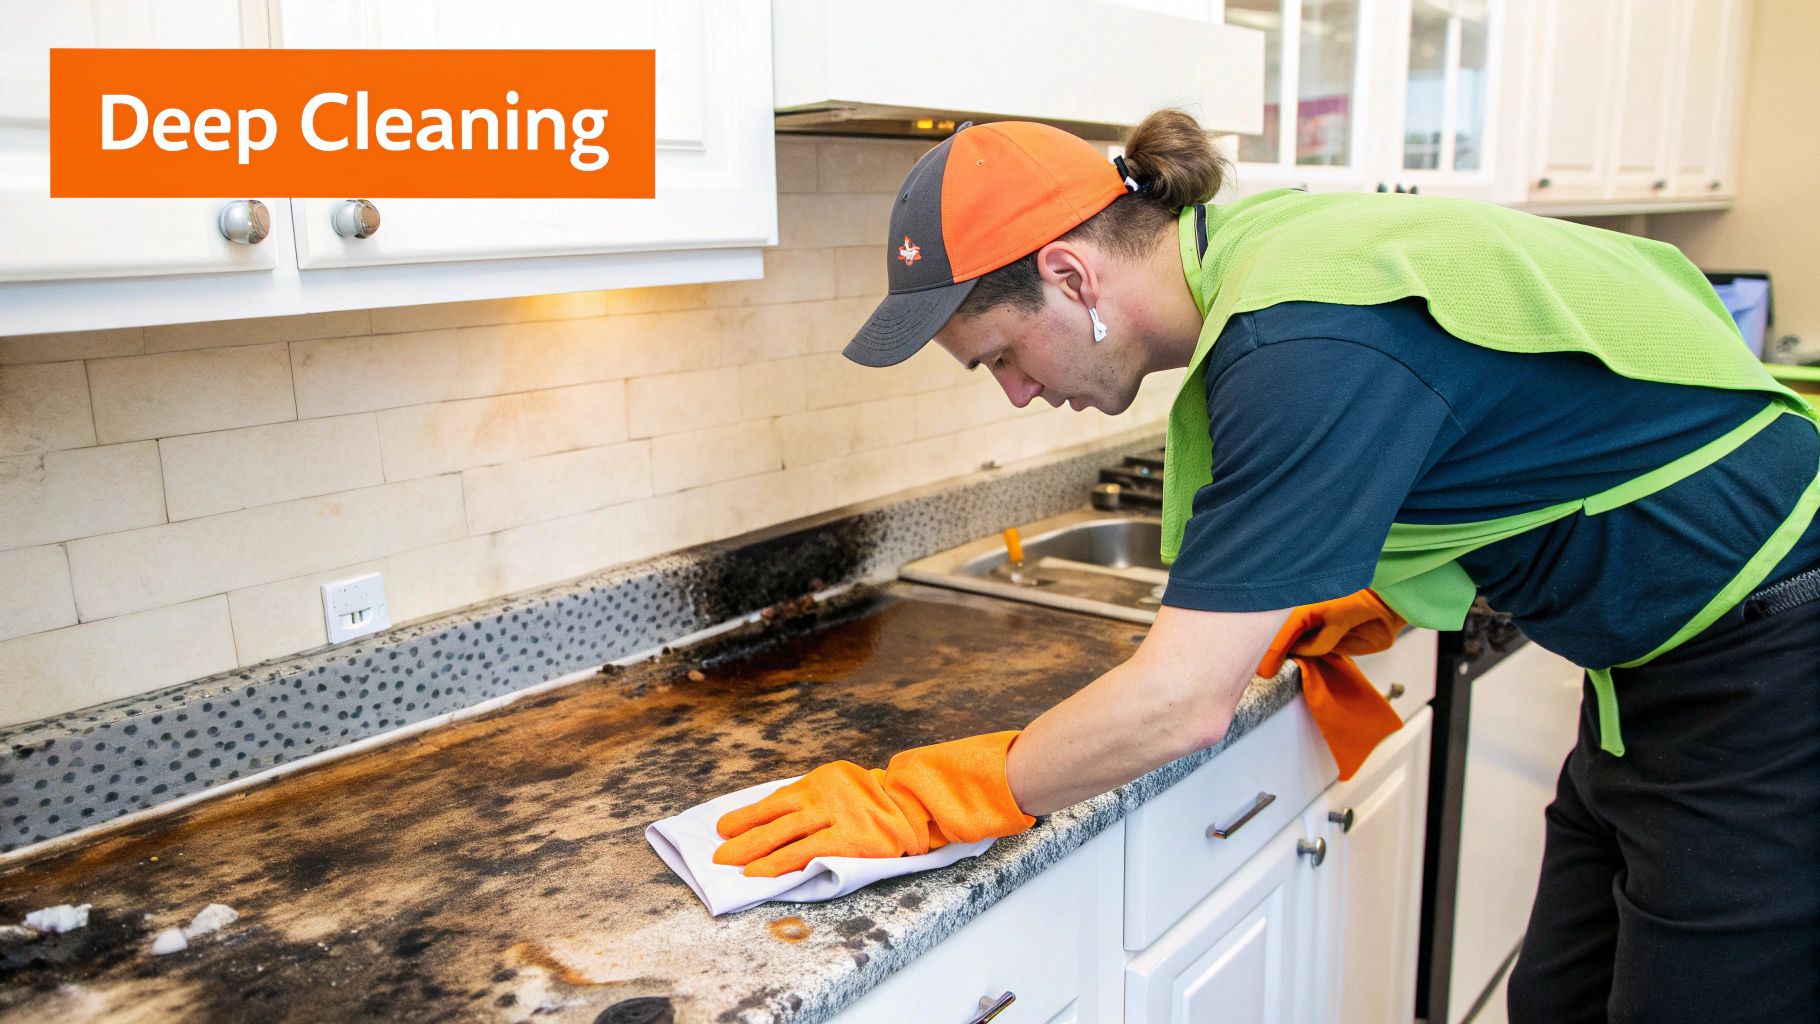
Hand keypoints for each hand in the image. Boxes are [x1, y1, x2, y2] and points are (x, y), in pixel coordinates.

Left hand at [713, 731, 1035, 877]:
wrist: (922, 805)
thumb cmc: (883, 804)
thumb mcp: (846, 790)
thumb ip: (817, 801)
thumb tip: (776, 822)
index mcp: (823, 780)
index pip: (777, 799)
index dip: (748, 814)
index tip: (724, 827)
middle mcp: (826, 793)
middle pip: (774, 816)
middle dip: (742, 834)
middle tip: (717, 851)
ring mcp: (837, 815)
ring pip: (784, 834)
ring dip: (752, 850)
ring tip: (730, 864)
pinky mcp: (850, 838)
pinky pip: (805, 851)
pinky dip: (778, 863)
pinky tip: (760, 872)